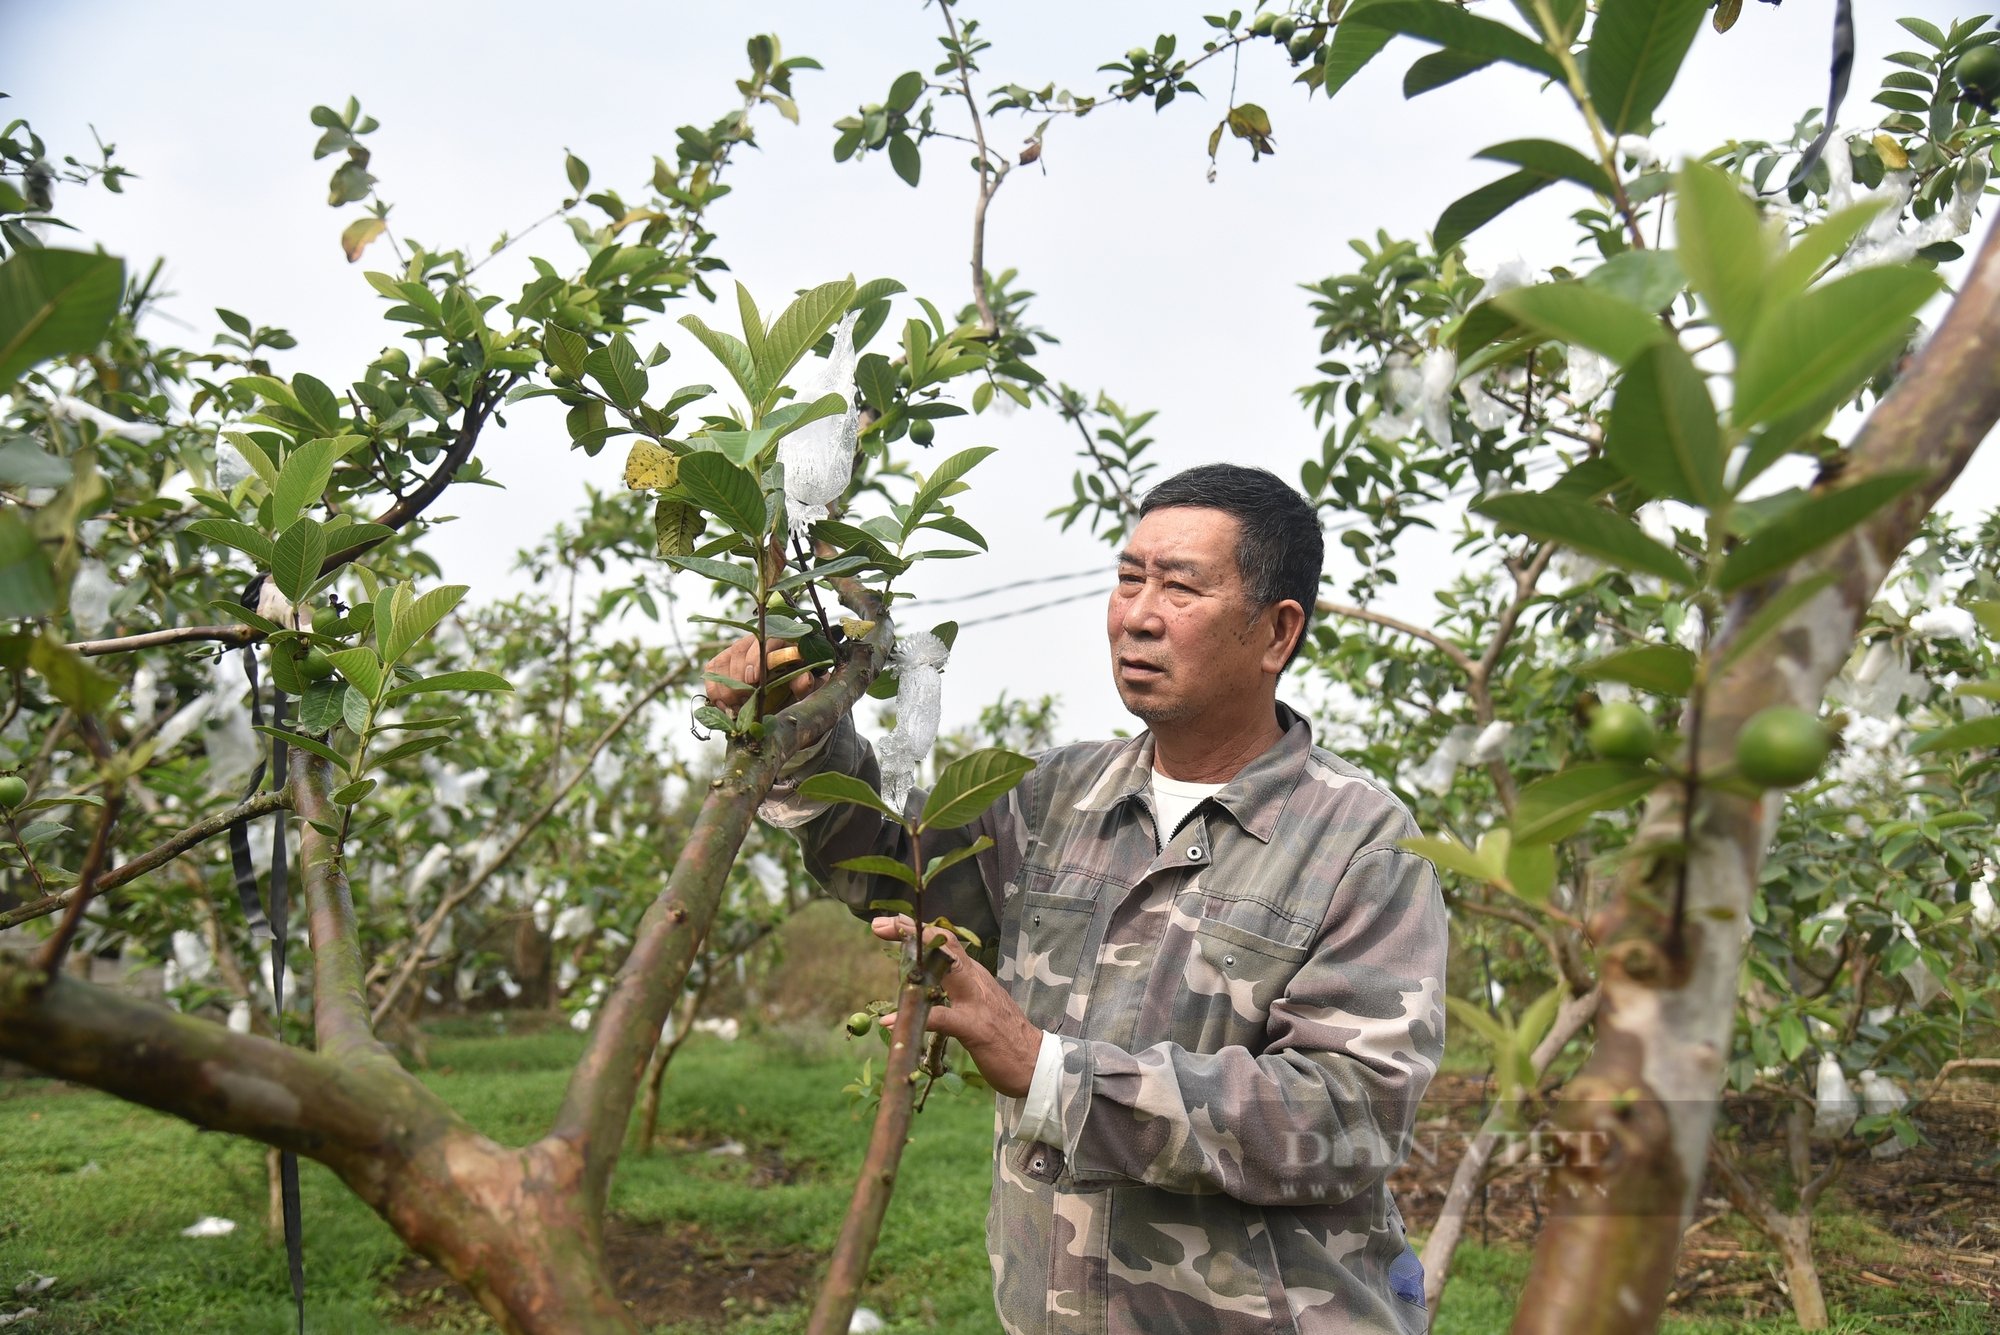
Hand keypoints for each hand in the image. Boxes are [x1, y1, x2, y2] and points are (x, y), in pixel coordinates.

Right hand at [702, 633, 818, 711]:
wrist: (789, 694)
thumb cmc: (801, 686)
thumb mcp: (810, 687)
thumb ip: (807, 683)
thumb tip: (804, 681)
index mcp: (783, 641)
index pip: (766, 640)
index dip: (756, 658)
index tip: (752, 680)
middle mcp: (757, 641)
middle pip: (739, 650)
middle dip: (737, 677)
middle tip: (743, 699)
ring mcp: (739, 650)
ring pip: (723, 660)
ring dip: (725, 686)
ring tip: (737, 706)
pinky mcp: (725, 661)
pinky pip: (711, 670)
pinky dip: (714, 689)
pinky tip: (725, 706)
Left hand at [872, 914, 1042, 1097]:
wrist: (1036, 1064)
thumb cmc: (1005, 1038)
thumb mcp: (979, 1006)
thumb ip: (957, 992)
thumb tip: (927, 987)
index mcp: (974, 976)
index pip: (946, 943)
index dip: (919, 929)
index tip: (890, 922)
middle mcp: (975, 981)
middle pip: (943, 944)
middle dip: (911, 931)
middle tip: (879, 924)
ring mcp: (976, 1002)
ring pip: (946, 967)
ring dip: (914, 956)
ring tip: (886, 946)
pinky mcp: (975, 1029)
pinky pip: (941, 1018)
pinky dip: (914, 1016)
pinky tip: (890, 1021)